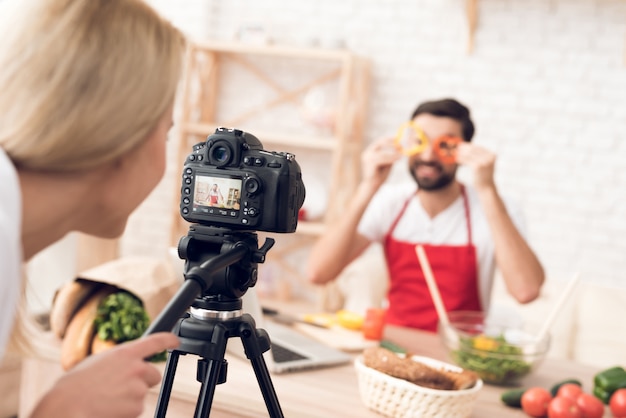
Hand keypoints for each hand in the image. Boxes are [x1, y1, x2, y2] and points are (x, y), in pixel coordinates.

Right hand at [31, 332, 178, 417]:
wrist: (66, 407)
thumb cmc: (74, 386)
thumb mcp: (96, 362)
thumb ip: (118, 361)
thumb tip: (127, 364)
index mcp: (125, 353)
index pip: (155, 341)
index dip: (168, 339)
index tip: (175, 340)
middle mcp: (136, 368)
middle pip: (154, 375)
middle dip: (142, 381)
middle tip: (121, 388)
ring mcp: (138, 389)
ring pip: (141, 395)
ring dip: (129, 399)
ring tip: (106, 400)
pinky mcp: (137, 408)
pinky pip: (135, 410)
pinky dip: (124, 412)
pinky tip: (108, 409)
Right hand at [361, 136, 401, 190]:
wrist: (372, 186)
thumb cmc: (379, 176)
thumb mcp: (387, 163)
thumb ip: (391, 156)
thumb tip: (400, 148)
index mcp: (370, 152)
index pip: (379, 141)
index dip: (389, 139)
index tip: (398, 140)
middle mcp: (367, 153)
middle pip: (379, 143)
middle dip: (390, 143)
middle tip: (400, 146)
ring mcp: (367, 158)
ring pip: (383, 153)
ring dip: (393, 154)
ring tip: (401, 156)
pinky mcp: (370, 163)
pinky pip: (382, 159)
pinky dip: (391, 158)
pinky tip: (397, 159)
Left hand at [455, 143, 495, 191]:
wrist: (486, 187)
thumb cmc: (484, 175)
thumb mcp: (485, 164)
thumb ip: (480, 156)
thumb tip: (468, 148)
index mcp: (492, 155)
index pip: (478, 148)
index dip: (469, 145)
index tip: (462, 145)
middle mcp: (489, 157)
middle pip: (474, 150)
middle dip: (464, 148)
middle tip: (457, 147)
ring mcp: (484, 161)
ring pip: (469, 154)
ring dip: (461, 153)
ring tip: (456, 152)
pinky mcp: (477, 166)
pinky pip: (467, 160)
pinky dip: (461, 159)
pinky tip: (457, 158)